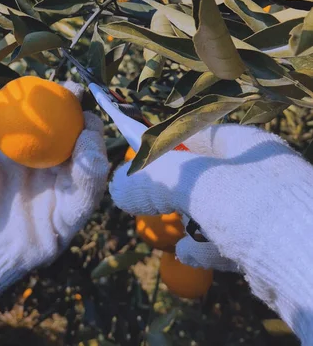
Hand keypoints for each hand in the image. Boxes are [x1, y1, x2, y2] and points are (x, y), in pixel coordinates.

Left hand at [0, 83, 108, 322]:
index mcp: (30, 154)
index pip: (56, 123)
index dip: (67, 104)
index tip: (70, 86)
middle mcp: (51, 172)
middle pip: (80, 142)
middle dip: (88, 121)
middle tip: (84, 105)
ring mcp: (61, 196)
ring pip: (90, 167)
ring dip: (94, 145)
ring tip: (87, 129)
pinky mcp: (67, 223)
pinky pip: (85, 198)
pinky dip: (91, 177)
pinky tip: (88, 160)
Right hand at [110, 124, 312, 341]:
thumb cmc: (256, 208)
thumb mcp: (198, 185)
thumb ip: (157, 181)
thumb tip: (118, 185)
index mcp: (248, 146)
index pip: (199, 132)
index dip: (167, 142)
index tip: (139, 155)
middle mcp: (259, 174)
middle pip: (206, 172)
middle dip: (175, 185)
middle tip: (145, 195)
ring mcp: (266, 212)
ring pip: (216, 209)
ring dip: (188, 217)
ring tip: (163, 225)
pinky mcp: (268, 247)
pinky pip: (230, 241)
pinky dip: (206, 247)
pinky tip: (187, 254)